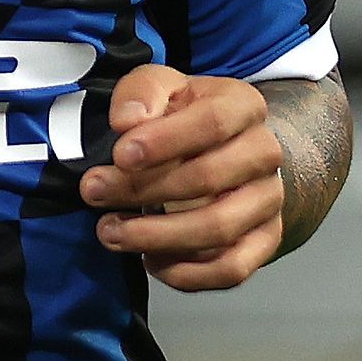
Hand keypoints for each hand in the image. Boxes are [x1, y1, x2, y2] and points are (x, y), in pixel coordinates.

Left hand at [82, 66, 286, 291]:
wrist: (227, 148)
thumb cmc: (185, 116)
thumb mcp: (162, 87)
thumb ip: (142, 93)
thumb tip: (128, 121)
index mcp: (243, 106)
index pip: (211, 123)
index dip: (164, 141)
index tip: (120, 155)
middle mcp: (264, 154)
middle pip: (208, 178)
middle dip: (142, 190)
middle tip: (94, 192)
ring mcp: (267, 201)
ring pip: (219, 229)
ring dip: (157, 236)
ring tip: (111, 232)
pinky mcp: (264, 241)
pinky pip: (231, 269)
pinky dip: (186, 273)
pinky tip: (149, 260)